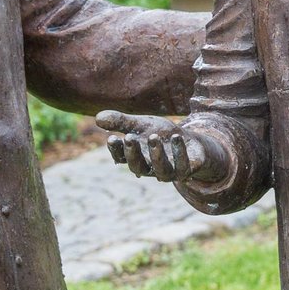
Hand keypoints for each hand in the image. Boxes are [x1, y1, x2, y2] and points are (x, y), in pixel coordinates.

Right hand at [96, 111, 227, 183]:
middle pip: (138, 167)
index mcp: (138, 158)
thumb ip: (121, 122)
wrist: (191, 143)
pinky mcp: (188, 170)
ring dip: (157, 154)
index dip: (116, 150)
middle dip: (133, 153)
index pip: (122, 158)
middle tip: (128, 136)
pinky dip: (180, 152)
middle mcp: (151, 168)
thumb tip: (97, 118)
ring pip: (161, 171)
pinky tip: (177, 136)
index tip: (111, 138)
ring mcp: (170, 172)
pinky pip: (183, 166)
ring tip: (154, 137)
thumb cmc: (162, 135)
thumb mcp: (142, 125)